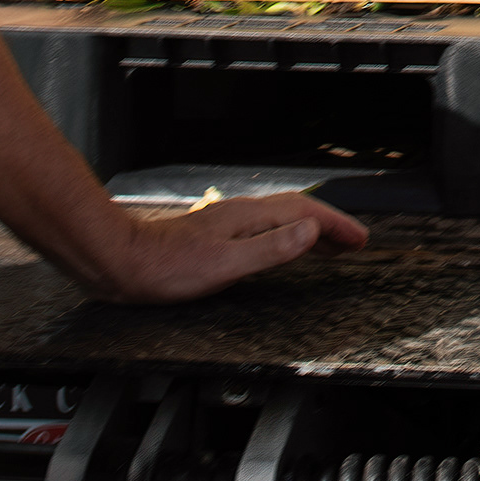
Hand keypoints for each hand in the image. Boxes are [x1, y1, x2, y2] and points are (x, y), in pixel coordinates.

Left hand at [89, 192, 367, 304]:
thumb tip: (310, 231)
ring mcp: (225, 226)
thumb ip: (270, 248)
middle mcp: (239, 215)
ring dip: (309, 232)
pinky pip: (264, 232)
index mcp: (247, 218)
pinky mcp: (213, 239)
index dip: (336, 224)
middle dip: (329, 226)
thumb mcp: (224, 264)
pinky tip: (279, 251)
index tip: (360, 239)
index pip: (304, 213)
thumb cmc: (164, 268)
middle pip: (295, 213)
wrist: (119, 262)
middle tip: (354, 243)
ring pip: (279, 222)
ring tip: (329, 247)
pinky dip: (285, 239)